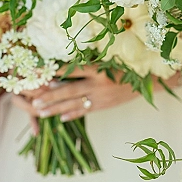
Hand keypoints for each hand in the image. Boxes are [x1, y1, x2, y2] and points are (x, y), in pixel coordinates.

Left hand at [12, 66, 134, 126]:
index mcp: (99, 69)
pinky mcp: (104, 106)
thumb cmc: (126, 67)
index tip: (40, 74)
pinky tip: (60, 119)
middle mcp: (98, 84)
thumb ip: (89, 65)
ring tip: (40, 112)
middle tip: (34, 102)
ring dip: (56, 109)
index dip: (56, 72)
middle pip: (69, 91)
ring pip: (74, 104)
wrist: (147, 82)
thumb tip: (64, 68)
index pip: (73, 70)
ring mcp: (100, 97)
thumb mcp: (108, 61)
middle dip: (50, 97)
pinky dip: (72, 115)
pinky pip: (85, 111)